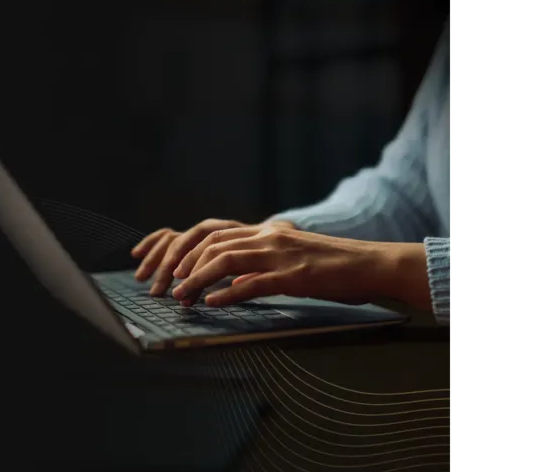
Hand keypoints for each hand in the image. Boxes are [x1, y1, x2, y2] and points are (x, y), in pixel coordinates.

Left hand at [171, 225, 429, 307]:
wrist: (370, 264)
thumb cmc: (332, 266)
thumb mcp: (290, 258)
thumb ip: (261, 264)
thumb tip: (233, 280)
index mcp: (266, 232)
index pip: (214, 234)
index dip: (186, 251)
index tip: (168, 271)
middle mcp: (268, 237)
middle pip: (212, 244)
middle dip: (183, 266)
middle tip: (167, 288)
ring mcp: (280, 255)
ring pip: (225, 261)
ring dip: (197, 279)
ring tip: (180, 296)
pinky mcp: (294, 277)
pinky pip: (253, 283)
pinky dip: (228, 293)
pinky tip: (212, 303)